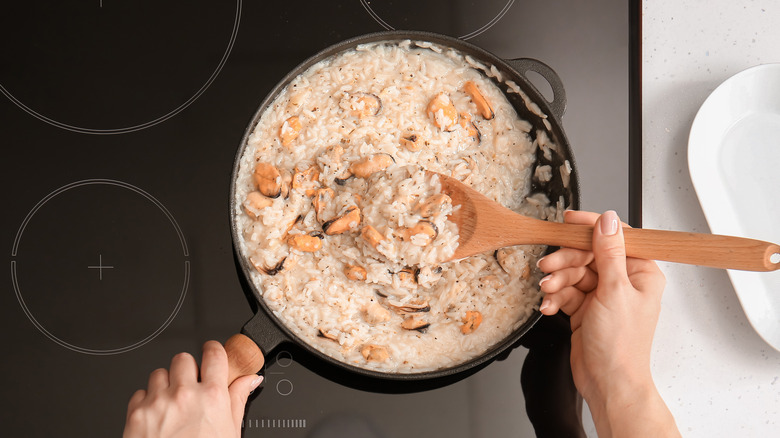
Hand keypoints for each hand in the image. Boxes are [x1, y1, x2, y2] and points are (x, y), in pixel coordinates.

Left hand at [123, 341, 263, 437]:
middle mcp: (185, 394)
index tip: (212, 354)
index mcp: (213, 397)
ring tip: (173, 404)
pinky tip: (157, 417)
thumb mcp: (231, 432)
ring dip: (166, 384)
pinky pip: (140, 392)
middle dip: (188, 370)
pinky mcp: (136, 414)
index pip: (214, 352)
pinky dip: (147, 401)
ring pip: (159, 373)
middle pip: (183, 358)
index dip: (213, 350)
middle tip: (192, 386)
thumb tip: (251, 380)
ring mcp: (158, 402)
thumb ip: (238, 399)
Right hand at [537, 210, 679, 436]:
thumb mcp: (614, 291)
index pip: (614, 238)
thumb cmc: (621, 346)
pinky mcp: (585, 309)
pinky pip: (565, 292)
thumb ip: (609, 253)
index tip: (569, 220)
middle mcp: (623, 282)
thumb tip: (608, 220)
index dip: (591, 227)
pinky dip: (555, 298)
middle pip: (588, 255)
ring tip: (547, 290)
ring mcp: (603, 296)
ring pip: (573, 273)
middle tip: (548, 265)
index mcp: (640, 273)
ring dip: (557, 281)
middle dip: (566, 261)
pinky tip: (549, 306)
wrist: (607, 383)